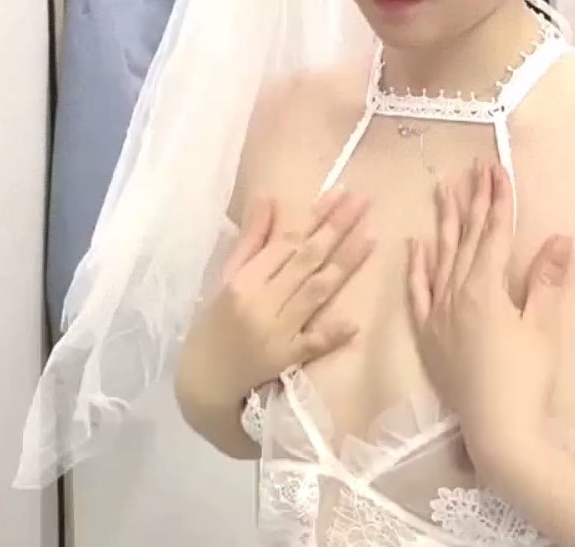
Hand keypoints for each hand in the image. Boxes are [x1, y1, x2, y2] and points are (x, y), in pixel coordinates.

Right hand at [179, 189, 374, 404]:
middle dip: (337, 228)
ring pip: (315, 293)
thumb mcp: (224, 278)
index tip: (341, 193)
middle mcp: (261, 301)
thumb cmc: (212, 325)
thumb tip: (268, 199)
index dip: (316, 216)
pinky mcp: (285, 360)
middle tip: (365, 202)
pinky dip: (332, 333)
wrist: (202, 381)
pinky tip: (354, 322)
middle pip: (306, 260)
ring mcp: (276, 332)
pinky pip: (312, 344)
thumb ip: (250, 241)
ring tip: (372, 238)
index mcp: (244, 279)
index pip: (286, 241)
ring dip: (345, 265)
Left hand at [407, 160, 573, 472]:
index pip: (493, 233)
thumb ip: (548, 280)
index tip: (497, 169)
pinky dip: (416, 266)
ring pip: (439, 258)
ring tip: (443, 191)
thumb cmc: (527, 379)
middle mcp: (456, 294)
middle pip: (465, 239)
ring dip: (443, 223)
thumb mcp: (544, 327)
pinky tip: (415, 245)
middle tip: (473, 169)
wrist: (498, 429)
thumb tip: (560, 237)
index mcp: (485, 289)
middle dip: (472, 201)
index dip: (498, 200)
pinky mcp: (429, 337)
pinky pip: (417, 292)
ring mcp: (438, 315)